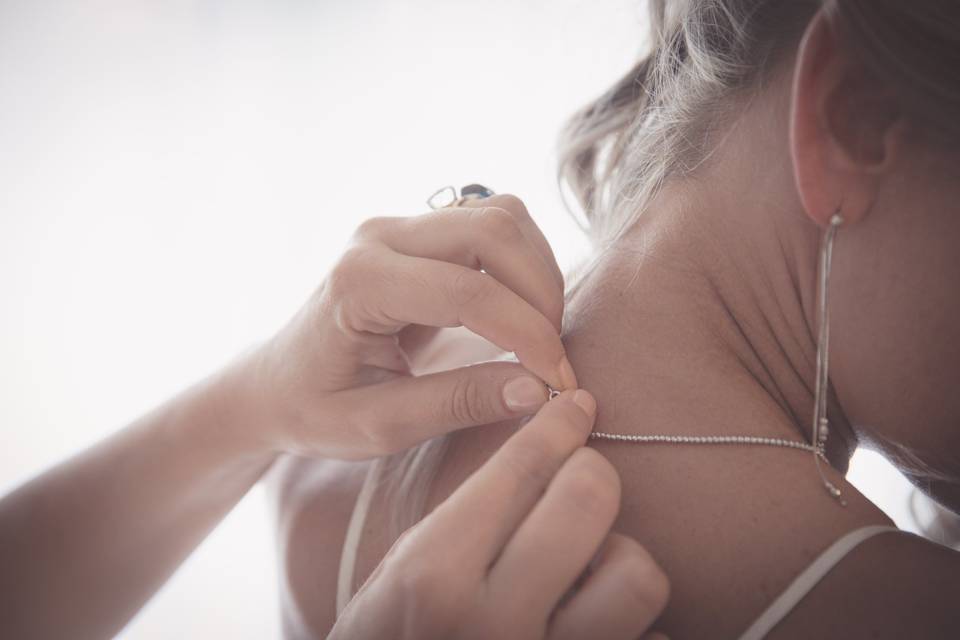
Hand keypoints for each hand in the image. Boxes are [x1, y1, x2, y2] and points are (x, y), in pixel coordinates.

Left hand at [243, 194, 577, 458]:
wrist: (277, 381)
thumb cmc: (316, 410)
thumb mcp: (378, 427)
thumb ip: (456, 405)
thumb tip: (538, 391)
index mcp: (359, 283)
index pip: (467, 294)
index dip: (527, 336)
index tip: (558, 383)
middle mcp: (379, 237)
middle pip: (493, 230)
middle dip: (541, 293)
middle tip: (552, 358)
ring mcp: (399, 226)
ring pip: (501, 216)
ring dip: (538, 273)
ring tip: (539, 337)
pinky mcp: (420, 230)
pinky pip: (493, 222)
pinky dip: (524, 262)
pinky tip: (521, 313)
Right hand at [328, 389, 670, 639]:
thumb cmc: (392, 636)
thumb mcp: (401, 574)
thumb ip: (465, 518)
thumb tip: (543, 450)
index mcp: (435, 576)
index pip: (520, 469)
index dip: (558, 424)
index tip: (577, 406)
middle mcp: (494, 622)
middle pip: (588, 499)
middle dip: (590, 471)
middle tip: (580, 475)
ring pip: (637, 576)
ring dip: (619, 558)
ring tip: (592, 564)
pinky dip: (633, 626)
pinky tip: (594, 617)